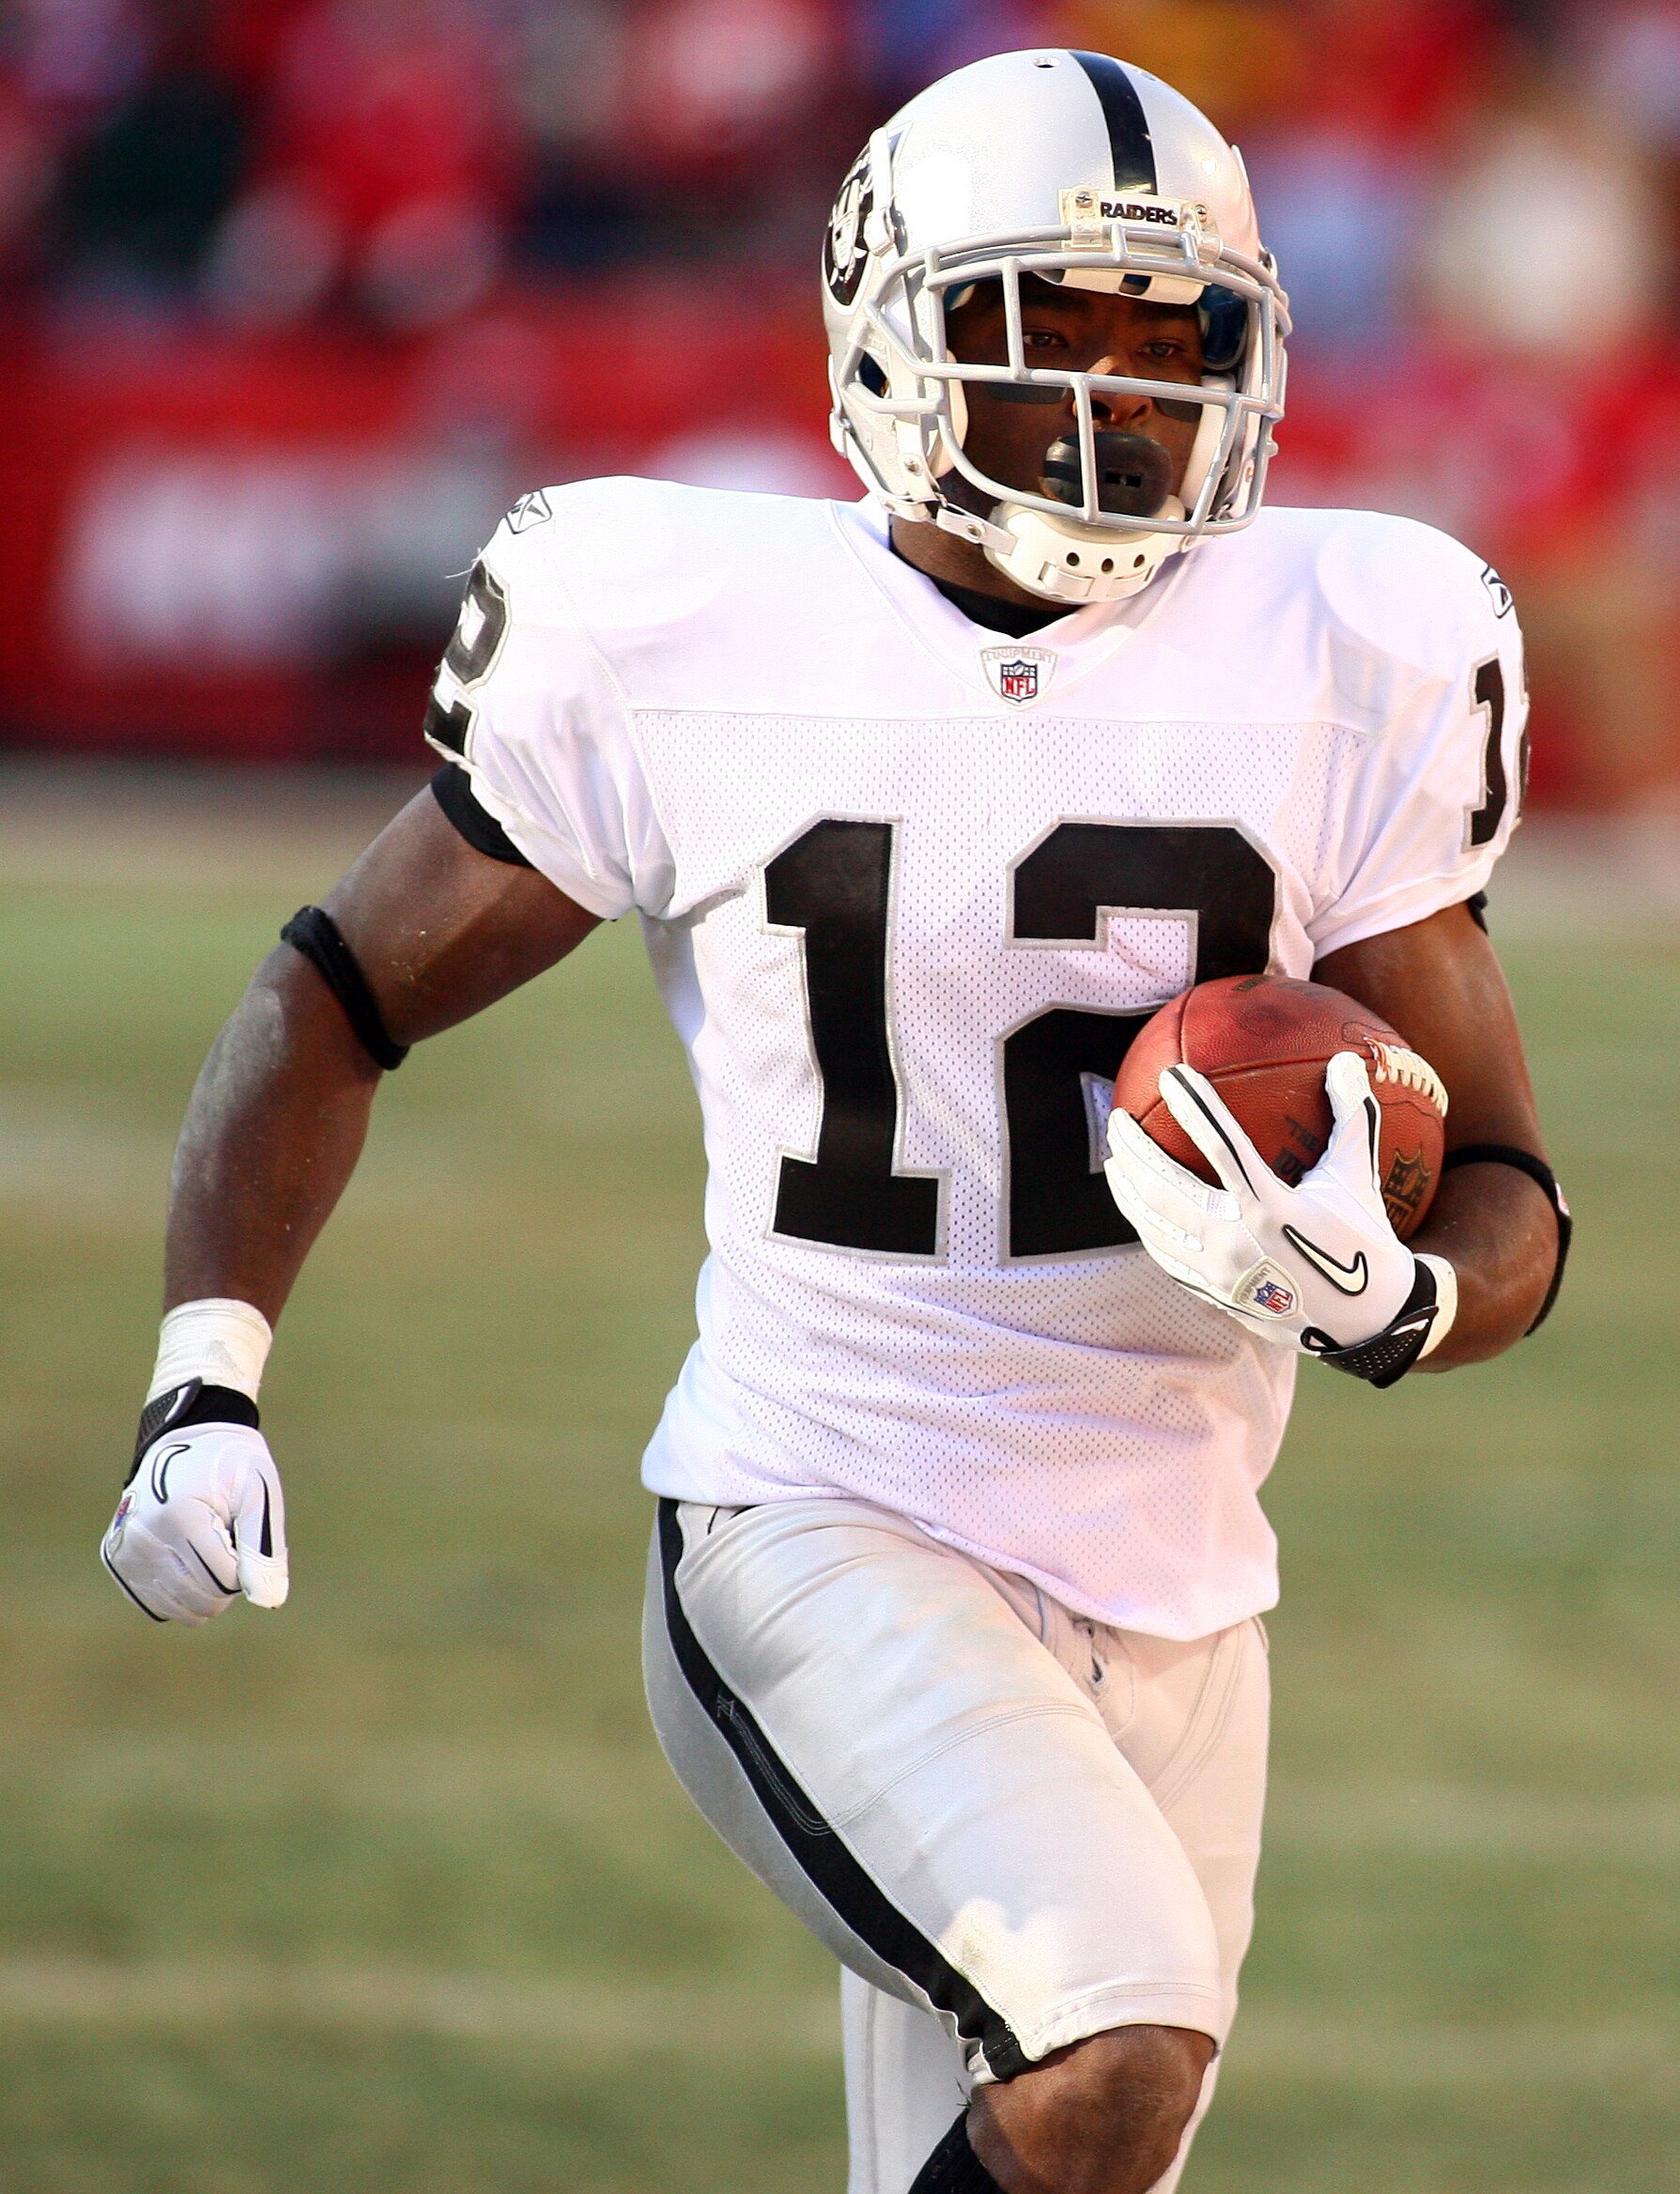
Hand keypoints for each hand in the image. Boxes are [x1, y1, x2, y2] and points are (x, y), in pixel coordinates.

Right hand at [102, 1420, 288, 1624]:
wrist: (185, 1443)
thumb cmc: (230, 1467)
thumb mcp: (259, 1494)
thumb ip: (263, 1548)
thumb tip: (269, 1600)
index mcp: (181, 1516)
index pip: (226, 1579)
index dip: (247, 1564)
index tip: (242, 1532)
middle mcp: (144, 1537)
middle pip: (204, 1599)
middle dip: (227, 1579)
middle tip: (226, 1538)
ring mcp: (125, 1552)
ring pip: (182, 1609)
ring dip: (206, 1588)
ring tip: (205, 1545)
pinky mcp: (117, 1562)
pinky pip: (159, 1606)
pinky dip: (181, 1594)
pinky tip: (185, 1559)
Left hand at [1104, 1050, 1422, 1352]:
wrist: (1370, 1322)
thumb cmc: (1365, 1241)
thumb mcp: (1359, 1178)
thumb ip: (1353, 1116)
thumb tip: (1349, 1059)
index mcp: (1272, 1208)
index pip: (1222, 1146)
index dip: (1194, 1107)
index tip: (1170, 1075)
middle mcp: (1238, 1242)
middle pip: (1166, 1190)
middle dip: (1134, 1151)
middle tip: (1117, 1120)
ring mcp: (1221, 1274)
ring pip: (1156, 1228)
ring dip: (1128, 1192)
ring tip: (1113, 1163)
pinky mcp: (1216, 1297)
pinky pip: (1168, 1259)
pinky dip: (1147, 1230)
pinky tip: (1138, 1212)